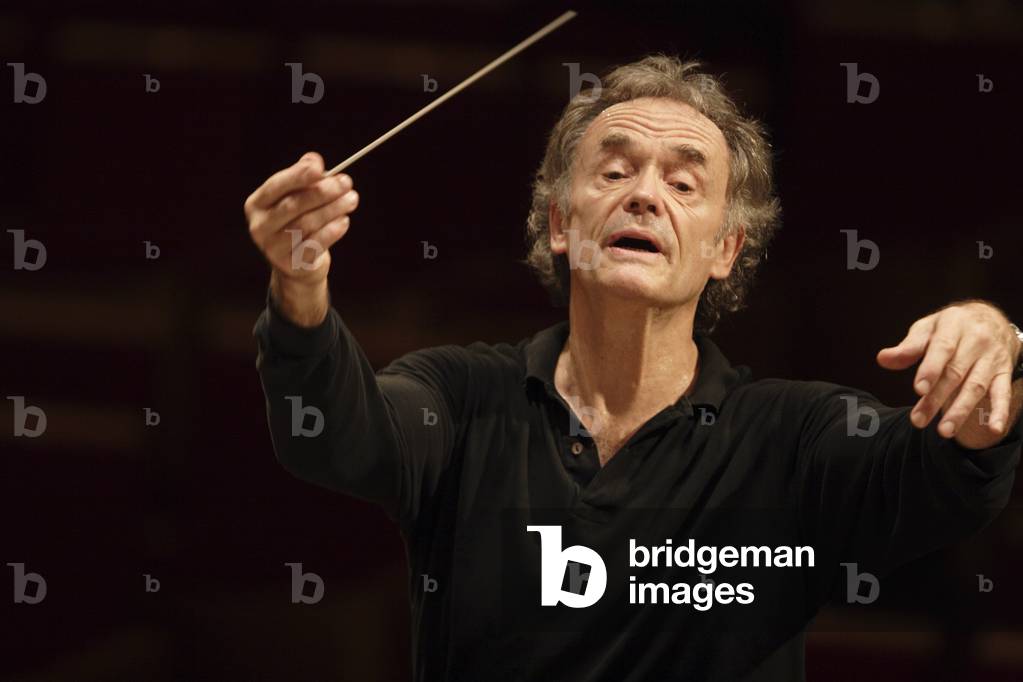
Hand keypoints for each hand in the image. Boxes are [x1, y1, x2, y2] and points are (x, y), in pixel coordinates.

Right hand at [245, 151, 358, 287]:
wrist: (296, 264)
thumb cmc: (297, 222)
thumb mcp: (295, 197)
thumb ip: (303, 178)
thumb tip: (313, 159)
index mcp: (257, 204)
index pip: (277, 186)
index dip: (298, 175)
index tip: (321, 167)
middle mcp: (260, 226)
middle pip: (293, 205)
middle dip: (322, 191)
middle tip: (346, 183)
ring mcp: (273, 248)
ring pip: (307, 224)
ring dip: (333, 209)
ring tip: (351, 200)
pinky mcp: (291, 264)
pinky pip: (315, 244)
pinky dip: (332, 231)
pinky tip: (344, 221)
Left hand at [876, 300, 1021, 438]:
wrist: (991, 319)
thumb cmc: (950, 327)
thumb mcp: (928, 329)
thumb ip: (907, 347)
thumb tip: (882, 359)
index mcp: (954, 325)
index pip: (942, 349)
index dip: (930, 370)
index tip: (919, 390)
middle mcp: (977, 341)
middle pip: (955, 373)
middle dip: (936, 399)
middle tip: (918, 420)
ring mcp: (992, 358)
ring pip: (976, 386)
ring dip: (960, 410)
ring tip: (944, 431)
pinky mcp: (1004, 372)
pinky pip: (1003, 393)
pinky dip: (1000, 411)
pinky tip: (994, 429)